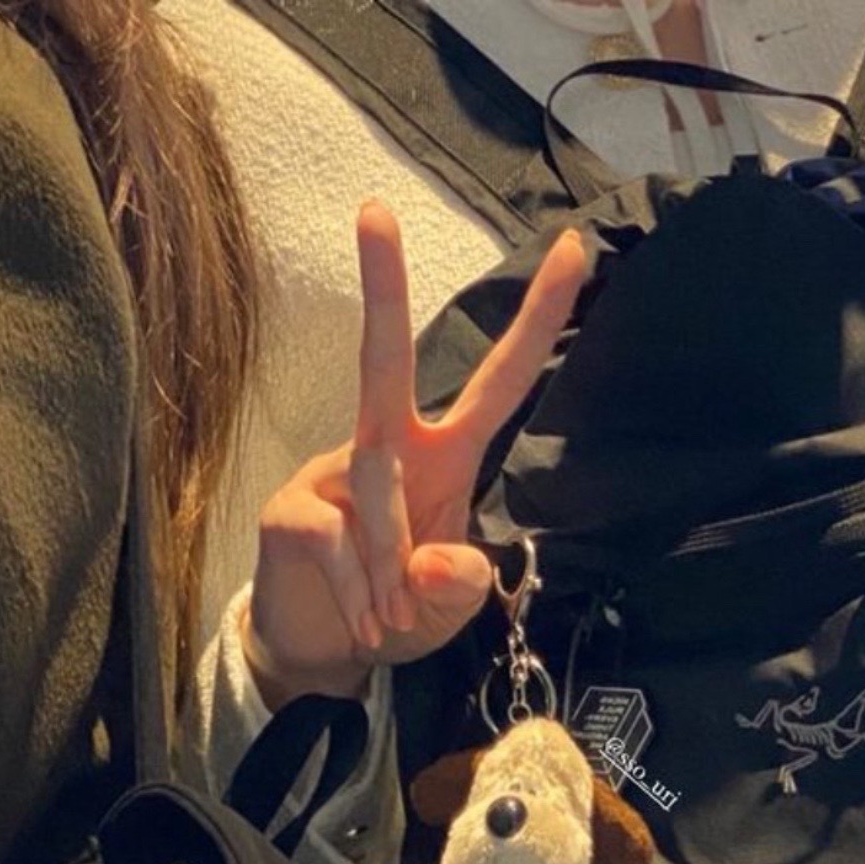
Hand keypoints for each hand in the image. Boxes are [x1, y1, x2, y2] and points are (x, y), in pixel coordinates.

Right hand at [243, 205, 587, 709]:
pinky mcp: (292, 511)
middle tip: (374, 211)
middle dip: (381, 287)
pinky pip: (339, 542)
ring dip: (393, 570)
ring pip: (380, 488)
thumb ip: (458, 586)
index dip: (538, 322)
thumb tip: (442, 563)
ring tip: (392, 618)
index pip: (498, 382)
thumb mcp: (447, 609)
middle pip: (385, 360)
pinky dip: (360, 595)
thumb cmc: (396, 613)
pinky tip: (364, 623)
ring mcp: (332, 474)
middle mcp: (385, 447)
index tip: (572, 250)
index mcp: (442, 456)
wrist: (321, 652)